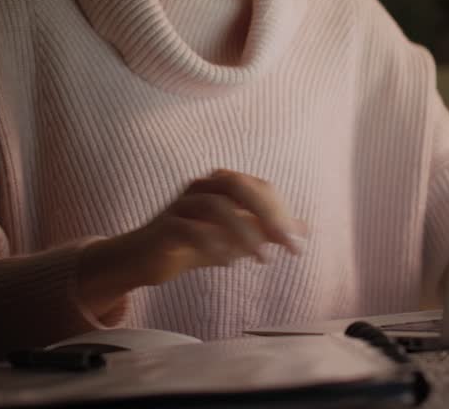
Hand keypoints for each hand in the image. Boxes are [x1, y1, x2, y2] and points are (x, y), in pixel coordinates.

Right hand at [128, 170, 307, 285]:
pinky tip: (228, 262)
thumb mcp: (236, 238)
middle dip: (266, 213)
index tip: (297, 243)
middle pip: (237, 185)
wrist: (145, 259)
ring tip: (262, 259)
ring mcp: (179, 206)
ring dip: (244, 232)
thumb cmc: (193, 244)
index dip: (281, 212)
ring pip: (215, 205)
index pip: (259, 187)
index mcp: (220, 185)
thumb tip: (303, 229)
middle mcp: (200, 188)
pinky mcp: (164, 228)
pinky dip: (213, 244)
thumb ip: (266, 231)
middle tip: (286, 243)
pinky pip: (189, 229)